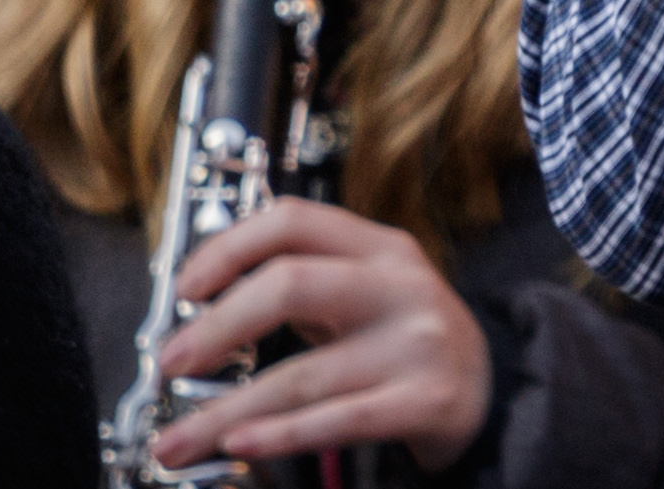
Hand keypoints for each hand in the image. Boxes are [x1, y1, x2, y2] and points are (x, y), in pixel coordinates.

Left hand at [146, 198, 488, 471]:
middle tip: (172, 362)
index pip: (292, 220)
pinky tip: (240, 443)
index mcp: (378, 246)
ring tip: (179, 438)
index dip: (228, 248)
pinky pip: (340, 421)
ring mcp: (415, 344)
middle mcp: (398, 286)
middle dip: (219, 327)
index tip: (184, 289)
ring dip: (227, 411)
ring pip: (303, 375)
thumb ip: (302, 282)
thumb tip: (203, 307)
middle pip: (292, 283)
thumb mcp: (366, 288)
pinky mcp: (425, 401)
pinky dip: (280, 435)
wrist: (491, 387)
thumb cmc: (407, 336)